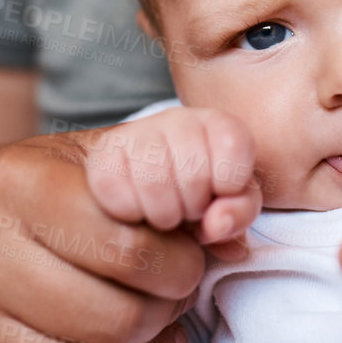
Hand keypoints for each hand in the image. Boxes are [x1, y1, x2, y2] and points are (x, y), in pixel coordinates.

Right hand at [0, 132, 214, 342]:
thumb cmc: (13, 186)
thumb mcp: (76, 157)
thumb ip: (156, 170)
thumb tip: (230, 225)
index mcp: (11, 183)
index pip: (128, 246)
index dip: (177, 261)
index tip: (184, 256)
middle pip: (112, 317)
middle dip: (159, 310)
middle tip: (165, 292)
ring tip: (132, 314)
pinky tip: (95, 339)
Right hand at [85, 107, 263, 261]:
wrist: (146, 195)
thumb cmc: (199, 202)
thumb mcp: (233, 207)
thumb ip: (238, 212)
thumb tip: (215, 223)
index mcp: (216, 124)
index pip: (234, 143)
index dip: (230, 181)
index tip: (220, 193)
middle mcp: (176, 119)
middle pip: (195, 175)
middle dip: (194, 207)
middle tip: (188, 209)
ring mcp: (137, 131)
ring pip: (155, 185)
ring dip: (162, 216)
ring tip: (163, 213)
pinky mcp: (103, 153)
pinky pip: (117, 194)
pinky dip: (129, 214)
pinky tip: (137, 209)